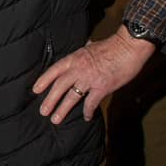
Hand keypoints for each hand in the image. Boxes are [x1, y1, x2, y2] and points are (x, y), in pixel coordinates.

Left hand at [31, 30, 153, 124]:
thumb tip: (85, 46)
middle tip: (43, 111)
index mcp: (75, 58)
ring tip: (56, 119)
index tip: (35, 90)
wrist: (129, 46)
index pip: (54, 70)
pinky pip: (91, 103)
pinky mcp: (102, 87)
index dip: (43, 80)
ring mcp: (90, 78)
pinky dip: (88, 111)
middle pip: (59, 86)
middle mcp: (79, 68)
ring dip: (63, 109)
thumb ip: (85, 51)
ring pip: (72, 97)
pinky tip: (86, 117)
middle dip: (49, 100)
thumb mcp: (92, 46)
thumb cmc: (113, 46)